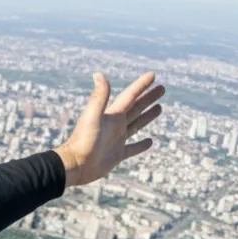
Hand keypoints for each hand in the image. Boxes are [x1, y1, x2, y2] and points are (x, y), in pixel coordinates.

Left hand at [54, 72, 163, 188]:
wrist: (74, 165)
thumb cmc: (83, 140)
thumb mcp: (93, 116)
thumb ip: (99, 96)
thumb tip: (98, 73)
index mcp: (111, 115)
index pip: (130, 96)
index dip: (141, 85)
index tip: (153, 75)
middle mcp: (115, 126)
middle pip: (136, 107)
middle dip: (148, 98)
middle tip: (162, 88)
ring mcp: (116, 140)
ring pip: (136, 125)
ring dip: (147, 116)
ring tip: (160, 108)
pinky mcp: (117, 155)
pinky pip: (132, 148)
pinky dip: (141, 145)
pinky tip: (151, 142)